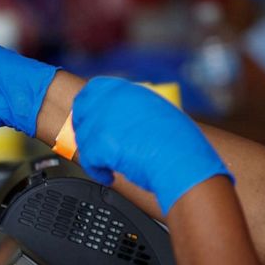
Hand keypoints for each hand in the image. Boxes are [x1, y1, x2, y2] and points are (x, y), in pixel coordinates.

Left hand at [73, 77, 231, 213]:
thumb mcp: (157, 111)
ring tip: (109, 165)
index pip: (93, 89)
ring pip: (83, 138)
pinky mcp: (100, 142)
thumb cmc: (179, 143)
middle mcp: (112, 100)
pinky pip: (87, 159)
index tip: (88, 119)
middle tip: (95, 146)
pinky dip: (96, 171)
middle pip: (82, 113)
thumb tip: (120, 118)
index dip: (88, 106)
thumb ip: (133, 109)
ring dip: (94, 154)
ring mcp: (104, 120)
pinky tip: (108, 176)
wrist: (183, 161)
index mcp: (127, 90)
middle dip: (85, 131)